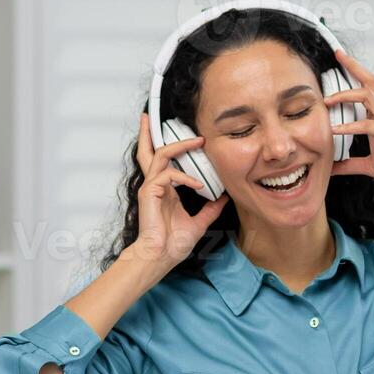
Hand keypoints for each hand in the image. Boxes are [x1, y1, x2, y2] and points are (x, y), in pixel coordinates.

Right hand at [127, 113, 229, 270]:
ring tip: (198, 141)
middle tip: (153, 116)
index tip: (190, 138)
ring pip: (161, 155)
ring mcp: (151, 187)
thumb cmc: (172, 244)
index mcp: (164, 189)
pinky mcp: (149, 193)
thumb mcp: (199, 222)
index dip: (174, 147)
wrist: (160, 257)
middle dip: (150, 131)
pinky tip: (197, 185)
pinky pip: (168, 175)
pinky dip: (184, 177)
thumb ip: (210, 209)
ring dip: (180, 145)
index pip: (164, 161)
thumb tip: (225, 199)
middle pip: (148, 150)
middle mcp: (155, 184)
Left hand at [326, 50, 373, 190]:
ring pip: (367, 96)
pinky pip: (368, 125)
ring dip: (345, 95)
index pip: (366, 89)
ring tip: (327, 101)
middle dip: (353, 66)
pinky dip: (350, 127)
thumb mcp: (371, 166)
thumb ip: (350, 164)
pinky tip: (335, 130)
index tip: (340, 59)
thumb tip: (331, 167)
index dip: (354, 73)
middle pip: (369, 81)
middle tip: (337, 54)